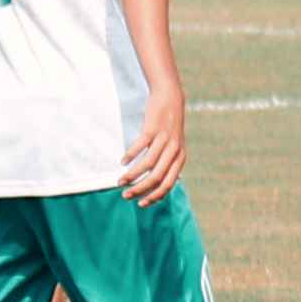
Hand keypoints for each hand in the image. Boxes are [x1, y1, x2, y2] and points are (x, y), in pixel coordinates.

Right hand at [120, 77, 188, 204]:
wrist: (170, 98)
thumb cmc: (170, 125)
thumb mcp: (176, 146)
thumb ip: (171, 164)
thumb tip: (164, 185)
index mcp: (179, 159)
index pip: (167, 185)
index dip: (153, 197)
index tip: (140, 203)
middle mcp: (174, 151)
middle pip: (156, 178)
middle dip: (139, 189)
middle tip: (125, 195)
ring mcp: (164, 139)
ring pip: (147, 165)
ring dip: (131, 175)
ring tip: (120, 181)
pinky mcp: (153, 129)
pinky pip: (140, 146)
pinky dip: (130, 156)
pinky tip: (122, 161)